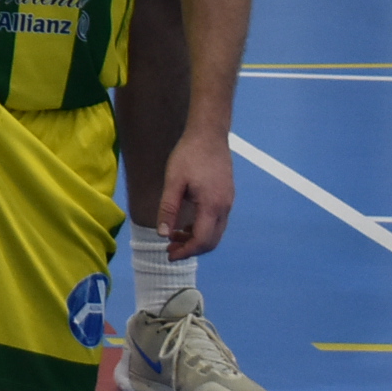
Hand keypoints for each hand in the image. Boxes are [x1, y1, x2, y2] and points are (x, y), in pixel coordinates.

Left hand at [156, 130, 236, 258]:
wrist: (209, 135)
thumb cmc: (189, 155)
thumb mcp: (173, 181)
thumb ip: (169, 208)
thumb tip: (163, 233)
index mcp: (211, 206)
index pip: (201, 240)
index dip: (186, 251)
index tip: (169, 255)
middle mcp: (224, 208)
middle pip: (211, 241)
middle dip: (191, 249)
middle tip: (169, 249)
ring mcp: (228, 203)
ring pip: (215, 232)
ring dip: (196, 239)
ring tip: (173, 236)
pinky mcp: (226, 197)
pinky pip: (217, 222)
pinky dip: (202, 229)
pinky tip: (185, 224)